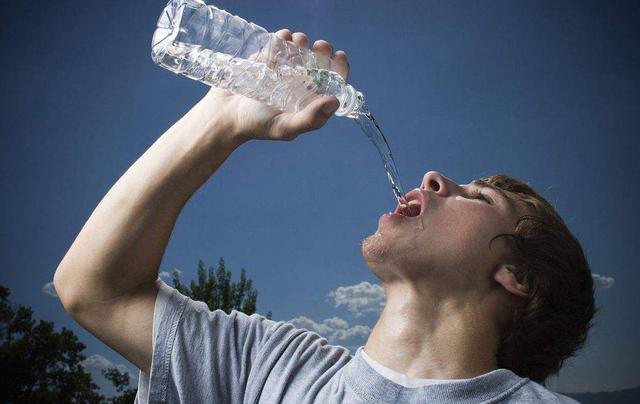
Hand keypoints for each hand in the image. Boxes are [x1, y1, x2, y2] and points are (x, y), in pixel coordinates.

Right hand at [203, 29, 349, 142]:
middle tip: (319, 46)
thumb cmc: (257, 126)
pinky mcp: (267, 58)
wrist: (225, 114)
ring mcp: (284, 69)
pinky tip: (283, 37)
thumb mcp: (285, 127)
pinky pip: (279, 43)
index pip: (332, 81)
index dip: (339, 68)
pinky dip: (283, 38)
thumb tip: (334, 101)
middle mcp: (300, 84)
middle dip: (322, 50)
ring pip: (300, 48)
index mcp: (310, 100)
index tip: (338, 56)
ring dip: (302, 41)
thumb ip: (311, 118)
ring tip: (298, 41)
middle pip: (319, 61)